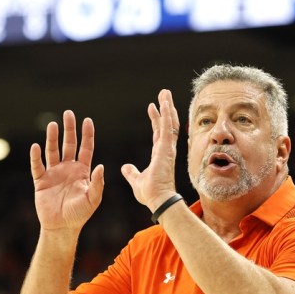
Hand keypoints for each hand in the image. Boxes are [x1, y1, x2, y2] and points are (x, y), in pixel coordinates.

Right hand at [29, 110, 104, 230]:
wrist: (62, 227)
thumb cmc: (80, 214)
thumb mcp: (93, 199)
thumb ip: (97, 183)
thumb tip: (101, 166)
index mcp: (82, 171)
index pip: (86, 148)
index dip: (87, 135)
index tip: (87, 120)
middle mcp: (68, 168)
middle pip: (69, 144)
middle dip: (69, 129)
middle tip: (69, 113)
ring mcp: (54, 173)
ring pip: (52, 151)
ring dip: (52, 138)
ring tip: (53, 124)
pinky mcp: (41, 181)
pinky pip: (37, 166)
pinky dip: (35, 157)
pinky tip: (35, 147)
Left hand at [121, 89, 180, 210]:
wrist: (158, 200)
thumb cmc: (151, 194)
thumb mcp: (137, 181)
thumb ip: (131, 173)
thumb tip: (125, 167)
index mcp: (160, 156)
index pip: (158, 133)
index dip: (156, 120)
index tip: (152, 107)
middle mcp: (166, 150)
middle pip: (166, 125)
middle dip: (165, 109)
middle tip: (164, 95)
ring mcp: (167, 148)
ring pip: (169, 123)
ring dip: (167, 107)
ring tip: (165, 93)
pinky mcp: (166, 149)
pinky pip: (167, 128)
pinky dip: (167, 115)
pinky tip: (166, 103)